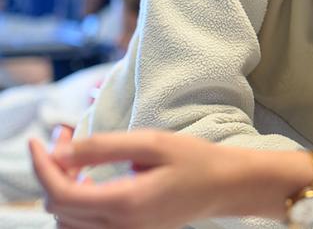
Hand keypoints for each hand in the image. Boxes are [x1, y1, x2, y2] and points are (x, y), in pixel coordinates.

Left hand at [29, 130, 296, 228]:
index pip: (61, 193)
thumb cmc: (197, 161)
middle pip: (59, 207)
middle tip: (66, 136)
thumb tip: (61, 151)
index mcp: (125, 203)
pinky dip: (76, 203)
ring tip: (76, 157)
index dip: (41, 165)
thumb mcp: (152, 143)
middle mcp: (121, 227)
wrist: (228, 186)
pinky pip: (84, 226)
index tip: (39, 139)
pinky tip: (88, 179)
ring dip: (62, 188)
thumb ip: (104, 147)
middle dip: (53, 170)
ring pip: (68, 221)